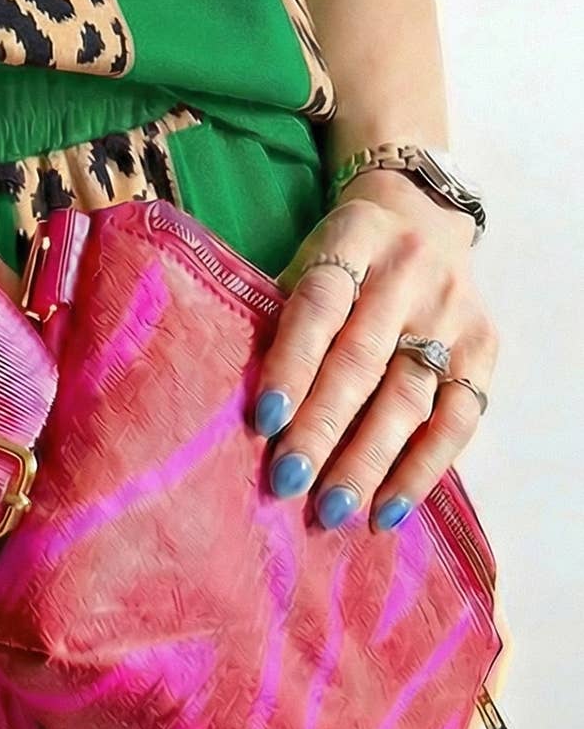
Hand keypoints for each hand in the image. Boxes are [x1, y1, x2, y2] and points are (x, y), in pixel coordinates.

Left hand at [251, 169, 497, 530]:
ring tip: (333, 509)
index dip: (292, 364)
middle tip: (290, 483)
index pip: (319, 307)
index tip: (264, 421)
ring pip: (410, 397)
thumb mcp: (306, 262)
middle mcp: (409, 275)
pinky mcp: (484, 349)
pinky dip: (423, 469)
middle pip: (362, 360)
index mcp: (354, 241)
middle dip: (324, 428)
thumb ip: (279, 318)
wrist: (422, 219)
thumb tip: (244, 408)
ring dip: (369, 461)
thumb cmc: (342, 259)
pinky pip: (458, 420)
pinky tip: (388, 508)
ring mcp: (453, 313)